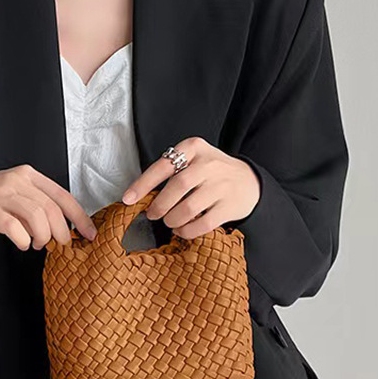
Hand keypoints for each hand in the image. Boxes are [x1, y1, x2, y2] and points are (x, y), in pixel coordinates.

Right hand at [0, 164, 97, 249]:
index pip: (63, 195)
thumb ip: (38, 205)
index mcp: (28, 175)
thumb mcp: (15, 194)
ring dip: (43, 237)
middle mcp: (17, 180)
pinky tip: (21, 243)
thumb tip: (64, 228)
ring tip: (37, 244)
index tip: (90, 233)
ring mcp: (1, 194)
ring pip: (37, 217)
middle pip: (52, 208)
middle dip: (62, 232)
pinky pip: (15, 228)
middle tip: (60, 244)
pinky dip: (23, 240)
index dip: (80, 216)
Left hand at [121, 137, 260, 238]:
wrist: (250, 181)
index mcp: (194, 148)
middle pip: (177, 187)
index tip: (128, 199)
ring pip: (189, 208)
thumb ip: (172, 170)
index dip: (143, 184)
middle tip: (152, 214)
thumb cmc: (213, 172)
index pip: (163, 165)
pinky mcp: (230, 206)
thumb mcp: (194, 159)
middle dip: (159, 205)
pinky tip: (182, 229)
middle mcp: (209, 164)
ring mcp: (221, 185)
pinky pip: (202, 224)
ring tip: (169, 221)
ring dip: (172, 220)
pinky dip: (187, 230)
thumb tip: (140, 194)